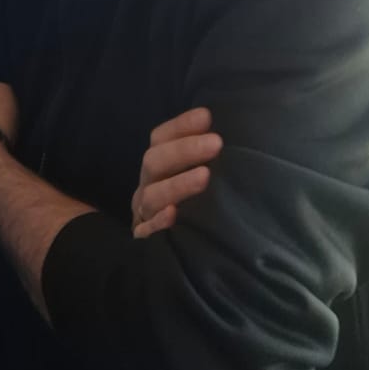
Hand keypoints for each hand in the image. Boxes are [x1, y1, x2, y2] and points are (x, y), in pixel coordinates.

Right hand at [131, 107, 221, 237]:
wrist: (178, 252)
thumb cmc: (196, 204)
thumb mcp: (198, 174)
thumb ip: (206, 154)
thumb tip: (223, 126)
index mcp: (158, 165)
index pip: (161, 138)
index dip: (181, 125)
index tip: (207, 117)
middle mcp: (149, 184)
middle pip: (154, 161)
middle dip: (184, 150)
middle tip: (216, 143)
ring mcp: (145, 212)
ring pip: (152, 195)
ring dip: (177, 184)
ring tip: (205, 177)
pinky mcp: (146, 240)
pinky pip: (147, 230)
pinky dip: (159, 222)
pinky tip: (174, 215)